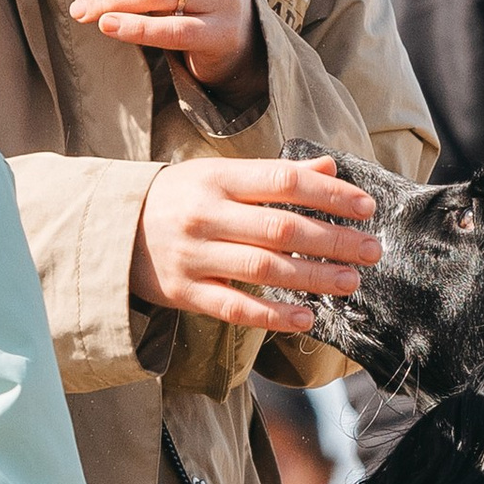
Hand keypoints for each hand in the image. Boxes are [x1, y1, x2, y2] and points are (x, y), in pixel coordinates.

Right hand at [129, 152, 379, 335]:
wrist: (112, 229)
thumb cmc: (178, 199)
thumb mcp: (219, 174)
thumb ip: (273, 175)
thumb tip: (328, 166)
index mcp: (219, 178)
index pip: (285, 182)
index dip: (330, 194)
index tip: (366, 208)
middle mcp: (207, 215)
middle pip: (282, 229)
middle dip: (333, 241)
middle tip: (371, 250)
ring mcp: (195, 256)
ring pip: (265, 269)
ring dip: (314, 277)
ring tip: (350, 281)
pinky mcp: (186, 293)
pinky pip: (236, 308)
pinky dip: (273, 315)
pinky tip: (305, 317)